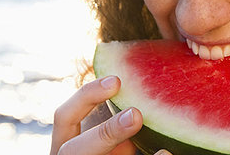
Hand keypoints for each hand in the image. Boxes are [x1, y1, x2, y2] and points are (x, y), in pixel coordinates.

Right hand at [50, 76, 170, 154]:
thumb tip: (147, 99)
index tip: (117, 81)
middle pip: (74, 149)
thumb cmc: (112, 149)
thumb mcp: (111, 140)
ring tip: (163, 150)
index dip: (87, 96)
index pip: (65, 117)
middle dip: (105, 133)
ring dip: (122, 151)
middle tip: (136, 115)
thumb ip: (117, 125)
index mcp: (67, 144)